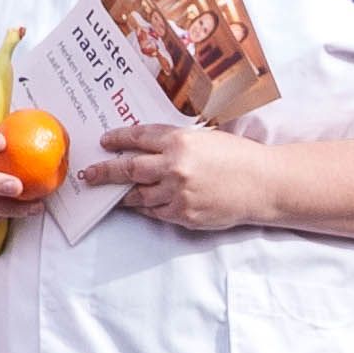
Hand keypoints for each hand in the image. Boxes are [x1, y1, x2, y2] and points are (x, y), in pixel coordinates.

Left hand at [100, 121, 284, 233]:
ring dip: (123, 193)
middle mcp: (174, 167)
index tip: (105, 141)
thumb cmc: (238, 157)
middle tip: (89, 174)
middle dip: (104, 171)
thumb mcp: (205, 138)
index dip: (118, 139)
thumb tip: (144, 146)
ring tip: (113, 192)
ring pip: (138, 194)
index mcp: (180, 141)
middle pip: (128, 168)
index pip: (138, 137)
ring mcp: (177, 193)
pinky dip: (146, 207)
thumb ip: (175, 141)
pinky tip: (141, 204)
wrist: (264, 185)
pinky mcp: (183, 215)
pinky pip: (155, 212)